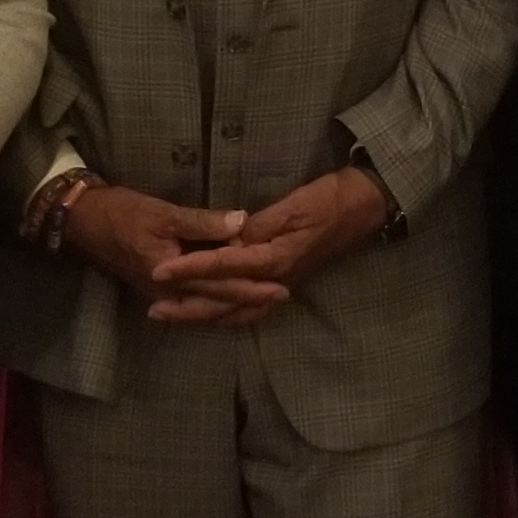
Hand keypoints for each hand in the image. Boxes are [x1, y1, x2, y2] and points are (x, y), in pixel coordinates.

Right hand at [60, 181, 261, 321]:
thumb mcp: (163, 213)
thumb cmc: (122, 213)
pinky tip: (226, 299)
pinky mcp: (157, 287)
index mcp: (172, 276)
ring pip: (204, 307)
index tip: (280, 286)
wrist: (82, 220)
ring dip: (233, 305)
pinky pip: (192, 301)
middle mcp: (168, 293)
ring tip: (262, 301)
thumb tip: (242, 223)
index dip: (251, 287)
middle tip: (281, 296)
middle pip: (216, 303)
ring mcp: (160, 293)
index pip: (220, 287)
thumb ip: (203, 222)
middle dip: (249, 301)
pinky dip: (212, 302)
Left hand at [147, 166, 390, 324]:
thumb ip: (259, 226)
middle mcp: (276, 280)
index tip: (159, 270)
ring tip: (172, 316)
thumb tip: (228, 241)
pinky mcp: (284, 282)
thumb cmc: (330, 200)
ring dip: (204, 316)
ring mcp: (281, 284)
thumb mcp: (294, 205)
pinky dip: (228, 315)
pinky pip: (251, 308)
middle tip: (153, 310)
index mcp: (275, 259)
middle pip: (225, 302)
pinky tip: (212, 314)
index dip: (189, 269)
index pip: (223, 267)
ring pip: (237, 312)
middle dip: (188, 308)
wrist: (364, 207)